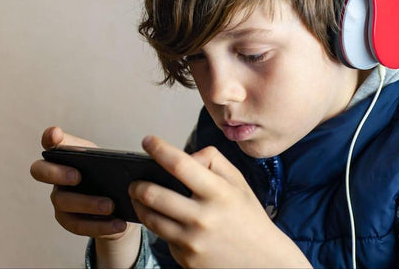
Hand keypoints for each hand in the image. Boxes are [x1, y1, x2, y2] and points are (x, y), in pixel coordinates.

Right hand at [30, 127, 140, 267]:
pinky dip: (100, 226)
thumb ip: (112, 158)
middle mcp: (55, 174)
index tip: (56, 134)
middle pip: (39, 170)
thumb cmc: (111, 174)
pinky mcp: (68, 220)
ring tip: (111, 205)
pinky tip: (119, 224)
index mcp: (66, 154)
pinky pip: (79, 225)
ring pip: (62, 201)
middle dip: (56, 172)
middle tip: (78, 176)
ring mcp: (59, 198)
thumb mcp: (112, 162)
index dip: (50, 137)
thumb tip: (126, 159)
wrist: (119, 204)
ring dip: (87, 203)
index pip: (50, 141)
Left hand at [129, 136, 311, 267]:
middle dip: (137, 185)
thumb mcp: (239, 183)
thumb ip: (213, 161)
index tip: (148, 141)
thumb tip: (185, 156)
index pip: (180, 165)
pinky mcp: (186, 260)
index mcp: (218, 193)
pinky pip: (164, 239)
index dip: (159, 149)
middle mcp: (203, 217)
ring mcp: (192, 241)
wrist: (263, 263)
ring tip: (140, 199)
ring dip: (139, 206)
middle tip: (135, 182)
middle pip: (153, 194)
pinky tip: (169, 223)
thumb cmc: (249, 219)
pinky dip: (162, 229)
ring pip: (150, 218)